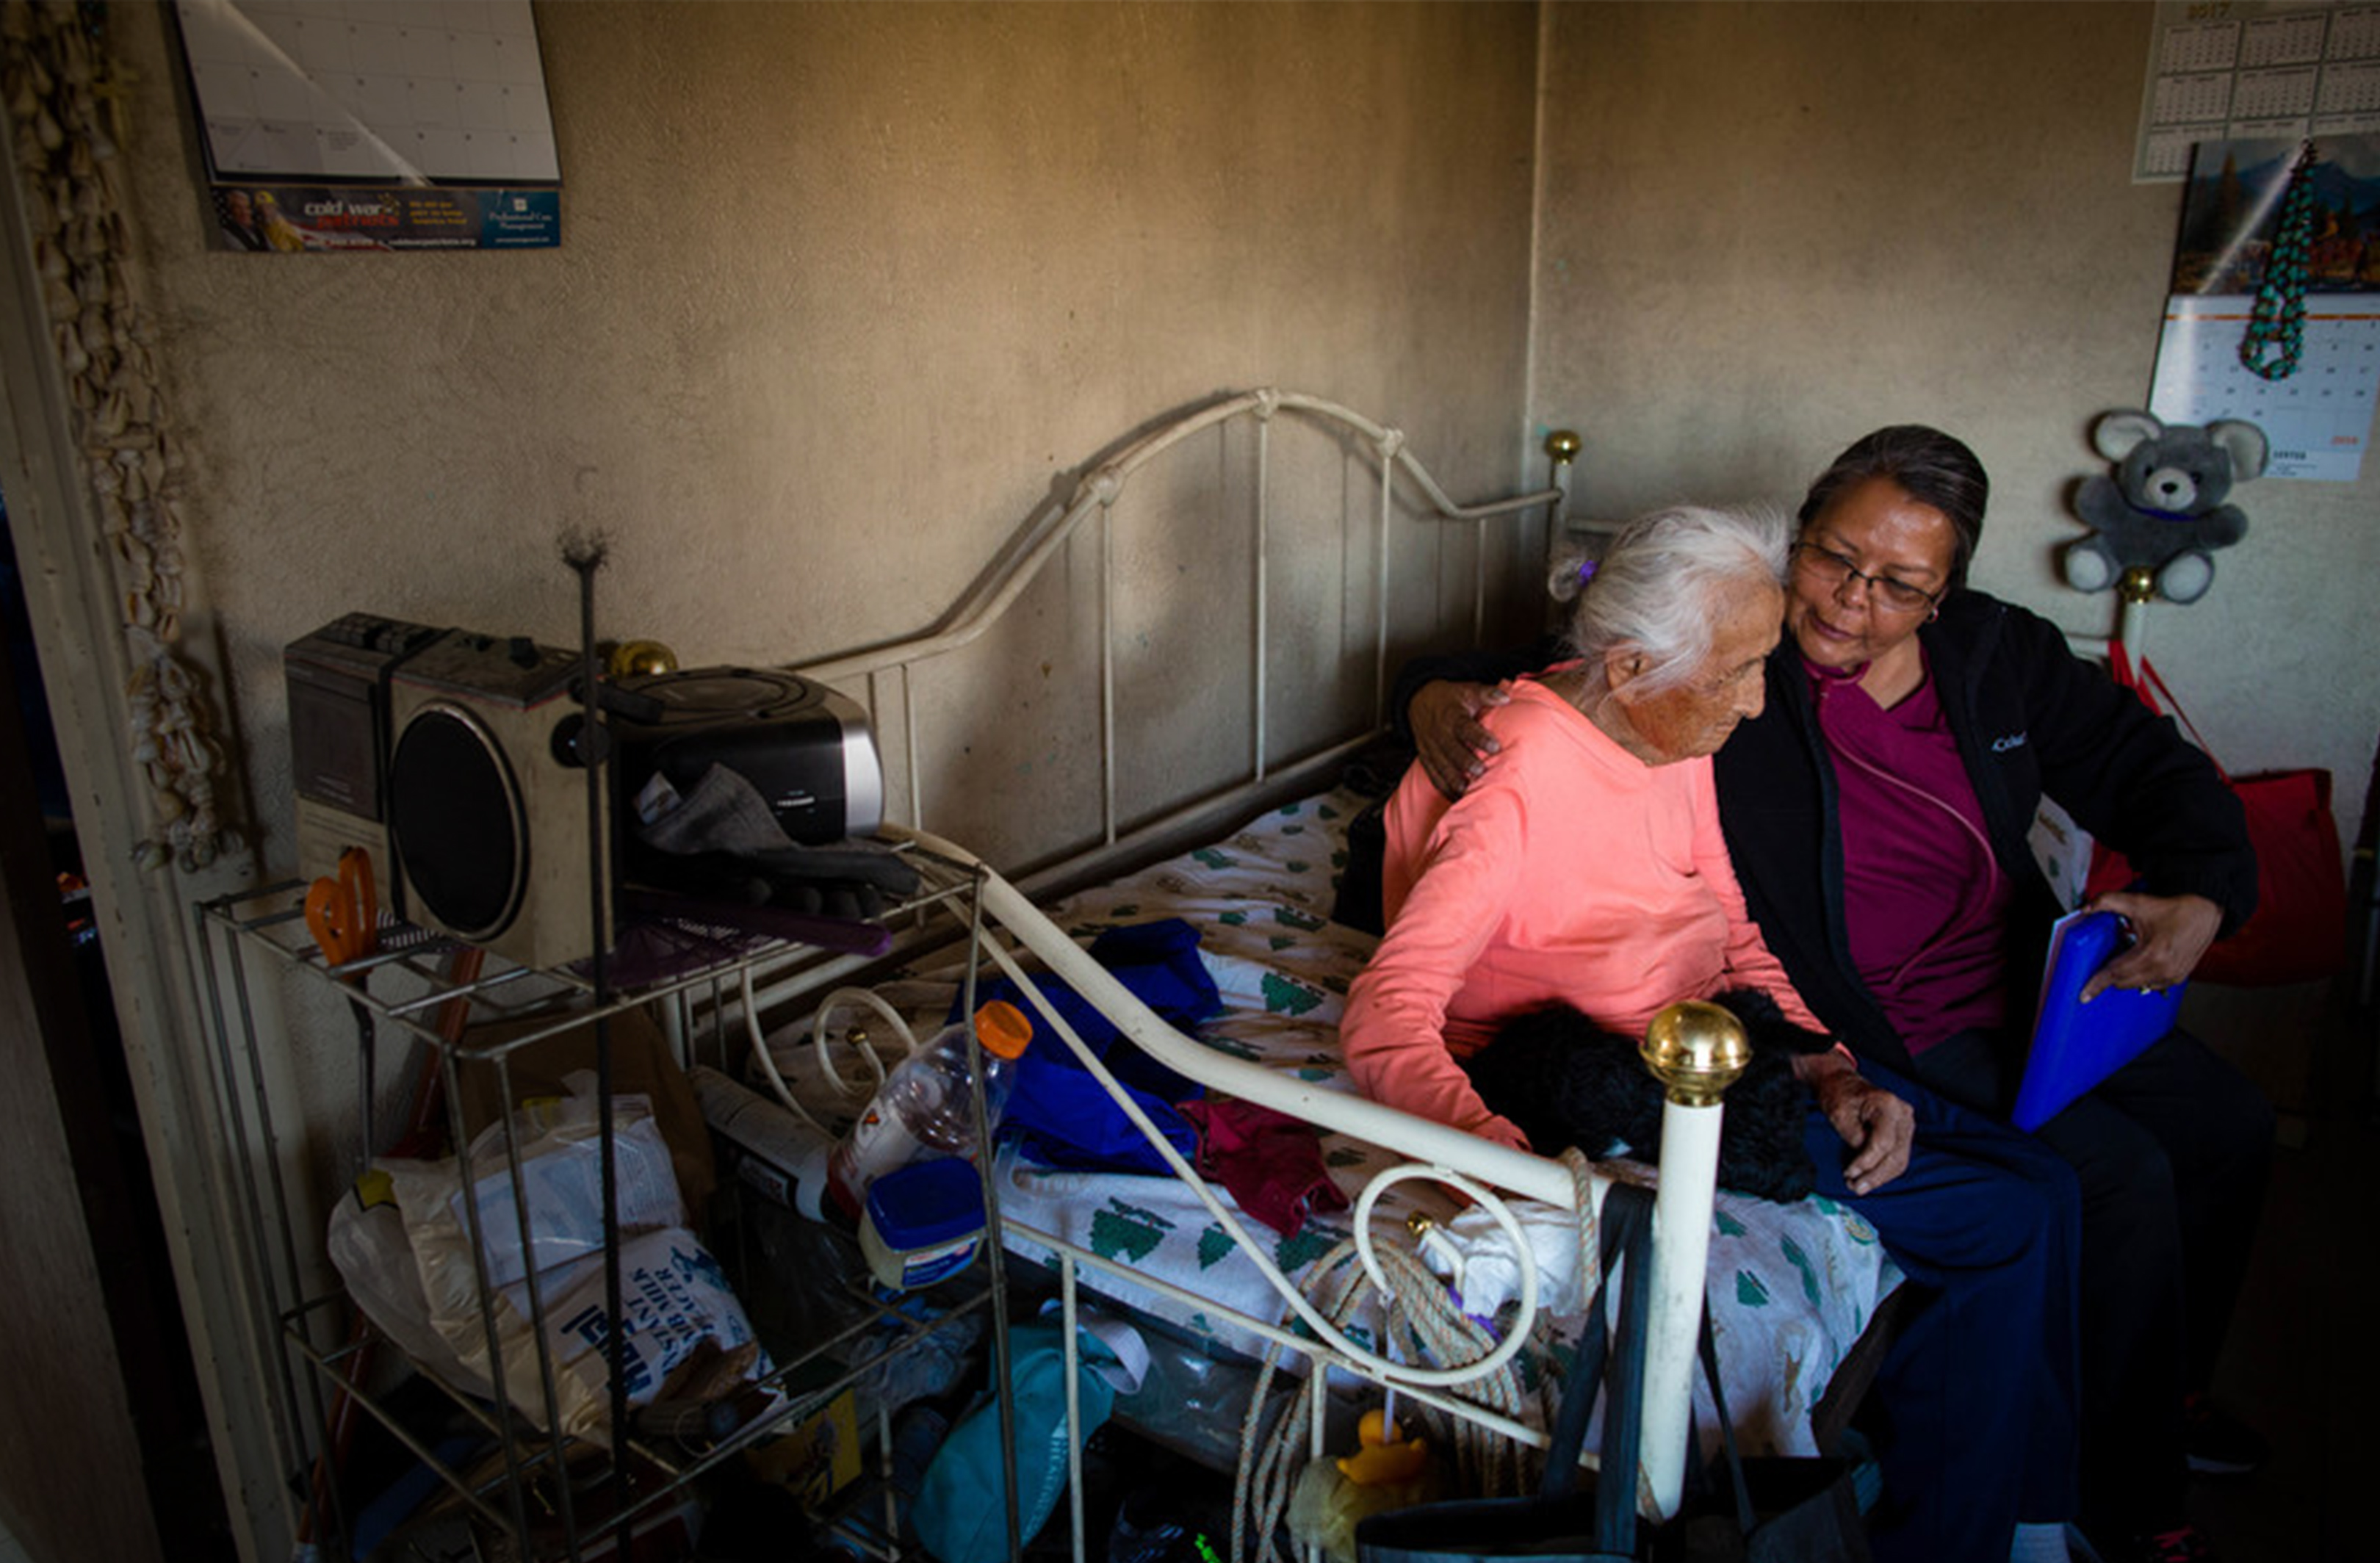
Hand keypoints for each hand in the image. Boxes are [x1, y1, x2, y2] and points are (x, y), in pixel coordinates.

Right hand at [1409, 680, 1507, 799]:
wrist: (1420, 701)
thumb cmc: (1450, 699)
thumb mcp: (1468, 691)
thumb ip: (1487, 694)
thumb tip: (1505, 697)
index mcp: (1452, 716)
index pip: (1465, 728)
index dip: (1479, 737)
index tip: (1494, 746)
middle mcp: (1440, 733)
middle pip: (1452, 750)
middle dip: (1466, 762)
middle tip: (1481, 772)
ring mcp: (1431, 748)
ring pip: (1442, 765)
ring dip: (1453, 779)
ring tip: (1467, 790)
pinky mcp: (1426, 758)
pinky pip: (1433, 775)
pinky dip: (1444, 788)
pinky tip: (1456, 798)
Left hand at [1796, 1050, 1912, 1194]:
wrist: (1842, 1084)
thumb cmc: (1839, 1094)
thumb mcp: (1839, 1114)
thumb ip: (1854, 1138)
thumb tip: (1863, 1165)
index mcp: (1888, 1105)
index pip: (1883, 1143)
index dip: (1866, 1162)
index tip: (1849, 1173)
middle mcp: (1903, 1114)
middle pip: (1895, 1155)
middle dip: (1874, 1176)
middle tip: (1855, 1187)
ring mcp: (1906, 1124)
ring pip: (1899, 1161)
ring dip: (1879, 1178)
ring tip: (1858, 1185)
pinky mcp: (1902, 1133)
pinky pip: (1897, 1158)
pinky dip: (1882, 1171)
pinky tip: (1866, 1177)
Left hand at [2078, 890, 2221, 1000]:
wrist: (2204, 913)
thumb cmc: (2176, 910)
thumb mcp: (2137, 902)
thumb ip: (2107, 902)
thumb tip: (2086, 907)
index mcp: (2151, 954)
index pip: (2115, 974)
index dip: (2097, 984)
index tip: (2083, 995)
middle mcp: (2163, 969)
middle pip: (2123, 982)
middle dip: (2110, 975)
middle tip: (2106, 959)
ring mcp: (2172, 976)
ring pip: (2136, 984)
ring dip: (2126, 975)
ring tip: (2129, 954)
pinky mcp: (2178, 978)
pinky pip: (2150, 984)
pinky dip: (2141, 975)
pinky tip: (2142, 959)